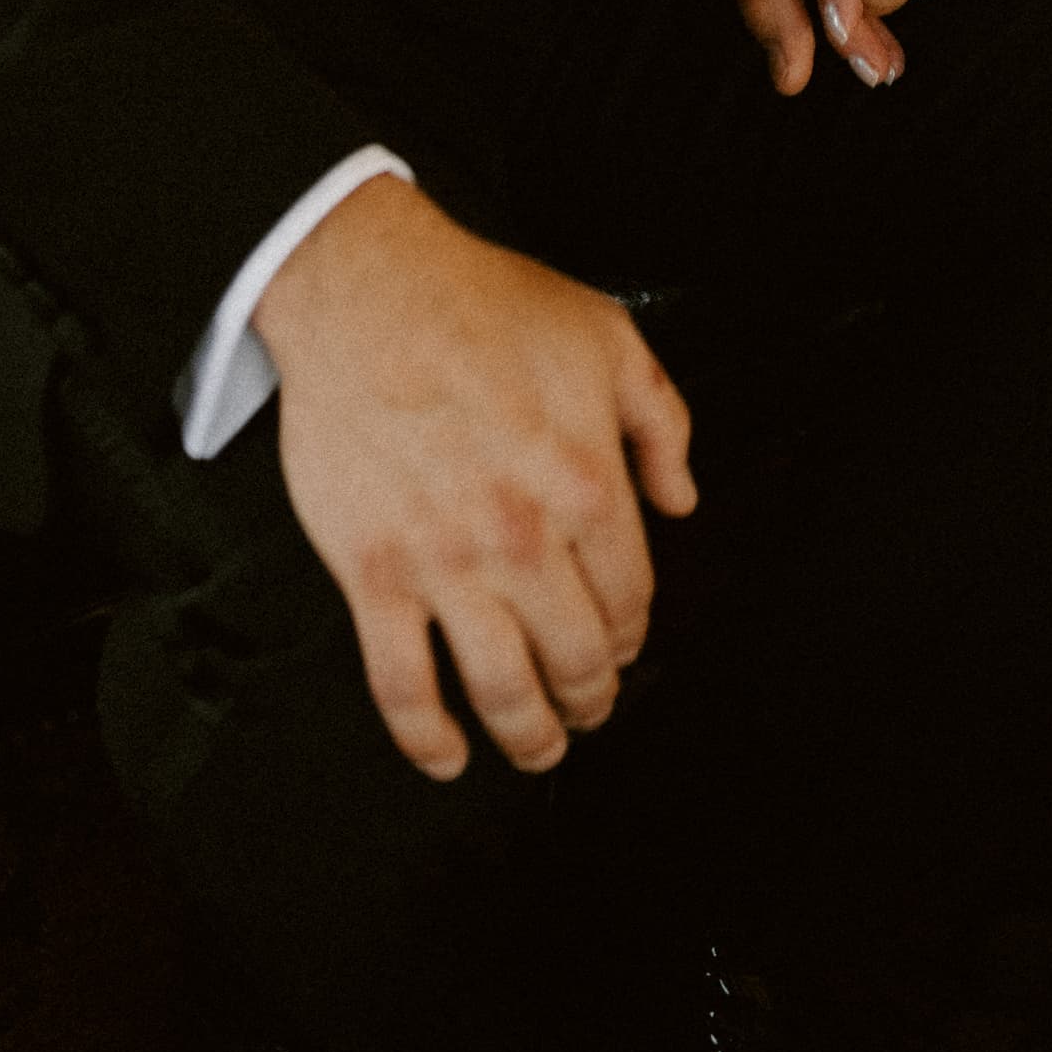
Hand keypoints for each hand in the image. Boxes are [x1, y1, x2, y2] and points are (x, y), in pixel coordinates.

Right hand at [256, 175, 694, 784]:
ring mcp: (444, 564)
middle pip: (576, 658)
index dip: (633, 635)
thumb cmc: (484, 307)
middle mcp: (523, 539)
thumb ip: (663, 421)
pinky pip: (401, 684)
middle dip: (592, 699)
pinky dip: (426, 738)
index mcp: (587, 484)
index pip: (631, 599)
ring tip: (539, 749)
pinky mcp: (373, 574)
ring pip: (501, 690)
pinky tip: (448, 756)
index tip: (625, 645)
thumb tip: (682, 499)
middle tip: (589, 709)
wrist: (369, 294)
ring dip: (530, 737)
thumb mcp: (608, 338)